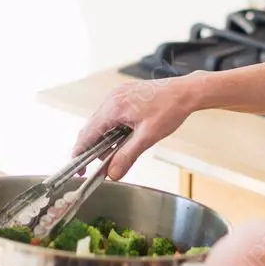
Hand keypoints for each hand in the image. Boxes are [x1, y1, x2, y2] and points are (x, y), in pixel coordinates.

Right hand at [71, 73, 207, 180]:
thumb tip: (112, 174)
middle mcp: (111, 98)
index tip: (78, 169)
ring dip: (104, 138)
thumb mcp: (148, 137)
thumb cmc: (170, 110)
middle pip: (91, 127)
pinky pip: (109, 113)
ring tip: (117, 152)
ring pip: (100, 121)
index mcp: (114, 107)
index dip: (80, 153)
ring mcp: (117, 94)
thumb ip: (127, 156)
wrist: (185, 91)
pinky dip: (111, 128)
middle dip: (93, 148)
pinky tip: (122, 137)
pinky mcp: (124, 93)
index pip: (88, 133)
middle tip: (100, 166)